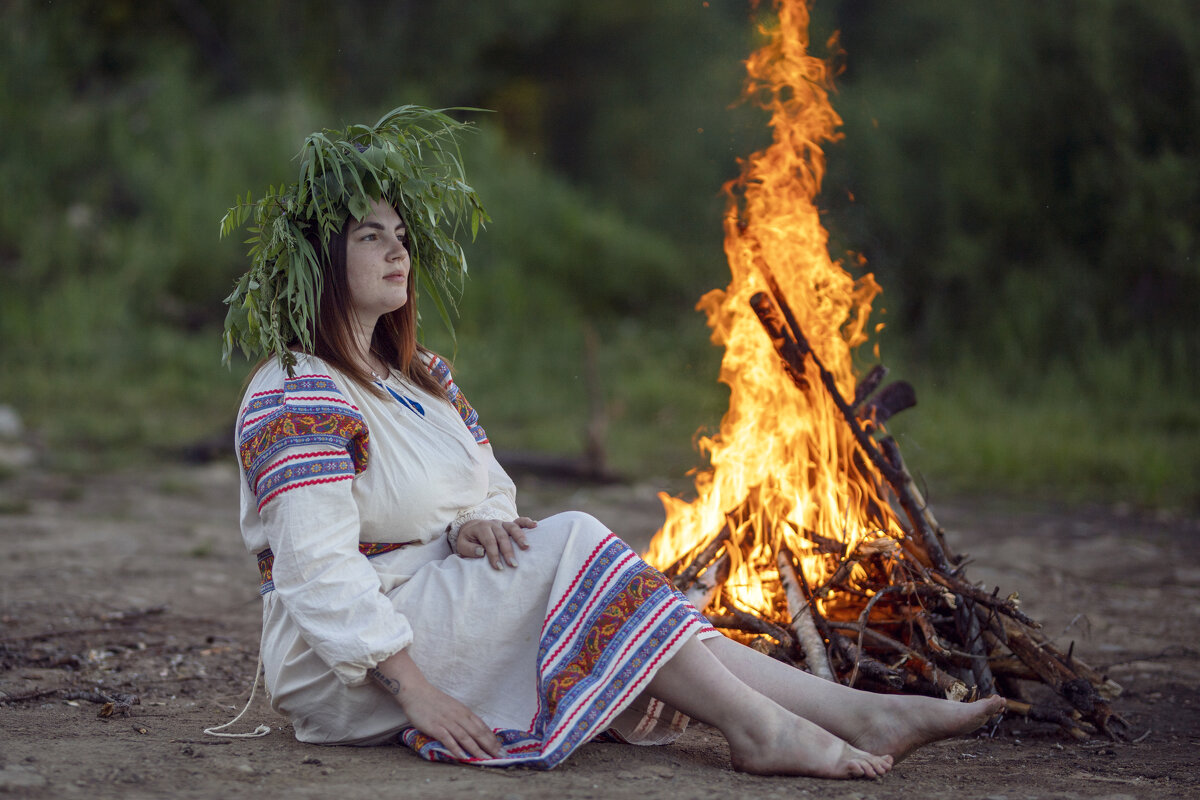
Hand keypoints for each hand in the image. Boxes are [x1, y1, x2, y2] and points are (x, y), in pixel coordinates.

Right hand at [369, 654, 500, 759]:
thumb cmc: (435, 701)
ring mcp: (447, 722)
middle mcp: (459, 716)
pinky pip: (448, 739)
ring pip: (465, 737)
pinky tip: (463, 757)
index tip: (501, 749)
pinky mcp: (435, 727)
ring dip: (476, 749)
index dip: (492, 739)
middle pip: (477, 733)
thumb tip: (475, 731)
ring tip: (485, 759)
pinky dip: (456, 748)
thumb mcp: (454, 707)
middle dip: (490, 746)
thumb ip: (464, 718)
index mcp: (465, 712)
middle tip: (500, 757)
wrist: (416, 692)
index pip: (483, 727)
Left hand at [457, 517, 535, 569]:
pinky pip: (519, 521)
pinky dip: (527, 522)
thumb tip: (481, 552)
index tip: (498, 567)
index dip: (494, 554)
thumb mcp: (462, 545)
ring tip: (526, 547)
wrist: (471, 528)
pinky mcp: (508, 524)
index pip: (489, 541)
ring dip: (520, 537)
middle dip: (508, 551)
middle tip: (514, 564)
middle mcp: (493, 523)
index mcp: (481, 528)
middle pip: (502, 536)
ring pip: (512, 527)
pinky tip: (535, 525)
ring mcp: (502, 523)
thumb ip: (470, 549)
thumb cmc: (468, 540)